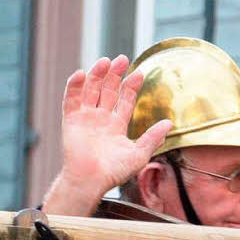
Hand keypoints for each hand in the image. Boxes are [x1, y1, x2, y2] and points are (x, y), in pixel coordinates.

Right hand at [42, 56, 171, 216]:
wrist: (90, 180)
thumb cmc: (113, 172)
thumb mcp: (139, 154)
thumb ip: (153, 137)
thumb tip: (169, 123)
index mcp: (116, 126)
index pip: (124, 100)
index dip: (131, 86)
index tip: (139, 73)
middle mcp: (100, 119)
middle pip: (108, 90)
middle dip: (115, 74)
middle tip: (122, 59)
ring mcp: (85, 118)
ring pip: (90, 90)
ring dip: (96, 75)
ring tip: (105, 61)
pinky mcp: (71, 120)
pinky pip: (71, 99)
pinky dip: (74, 86)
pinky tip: (81, 73)